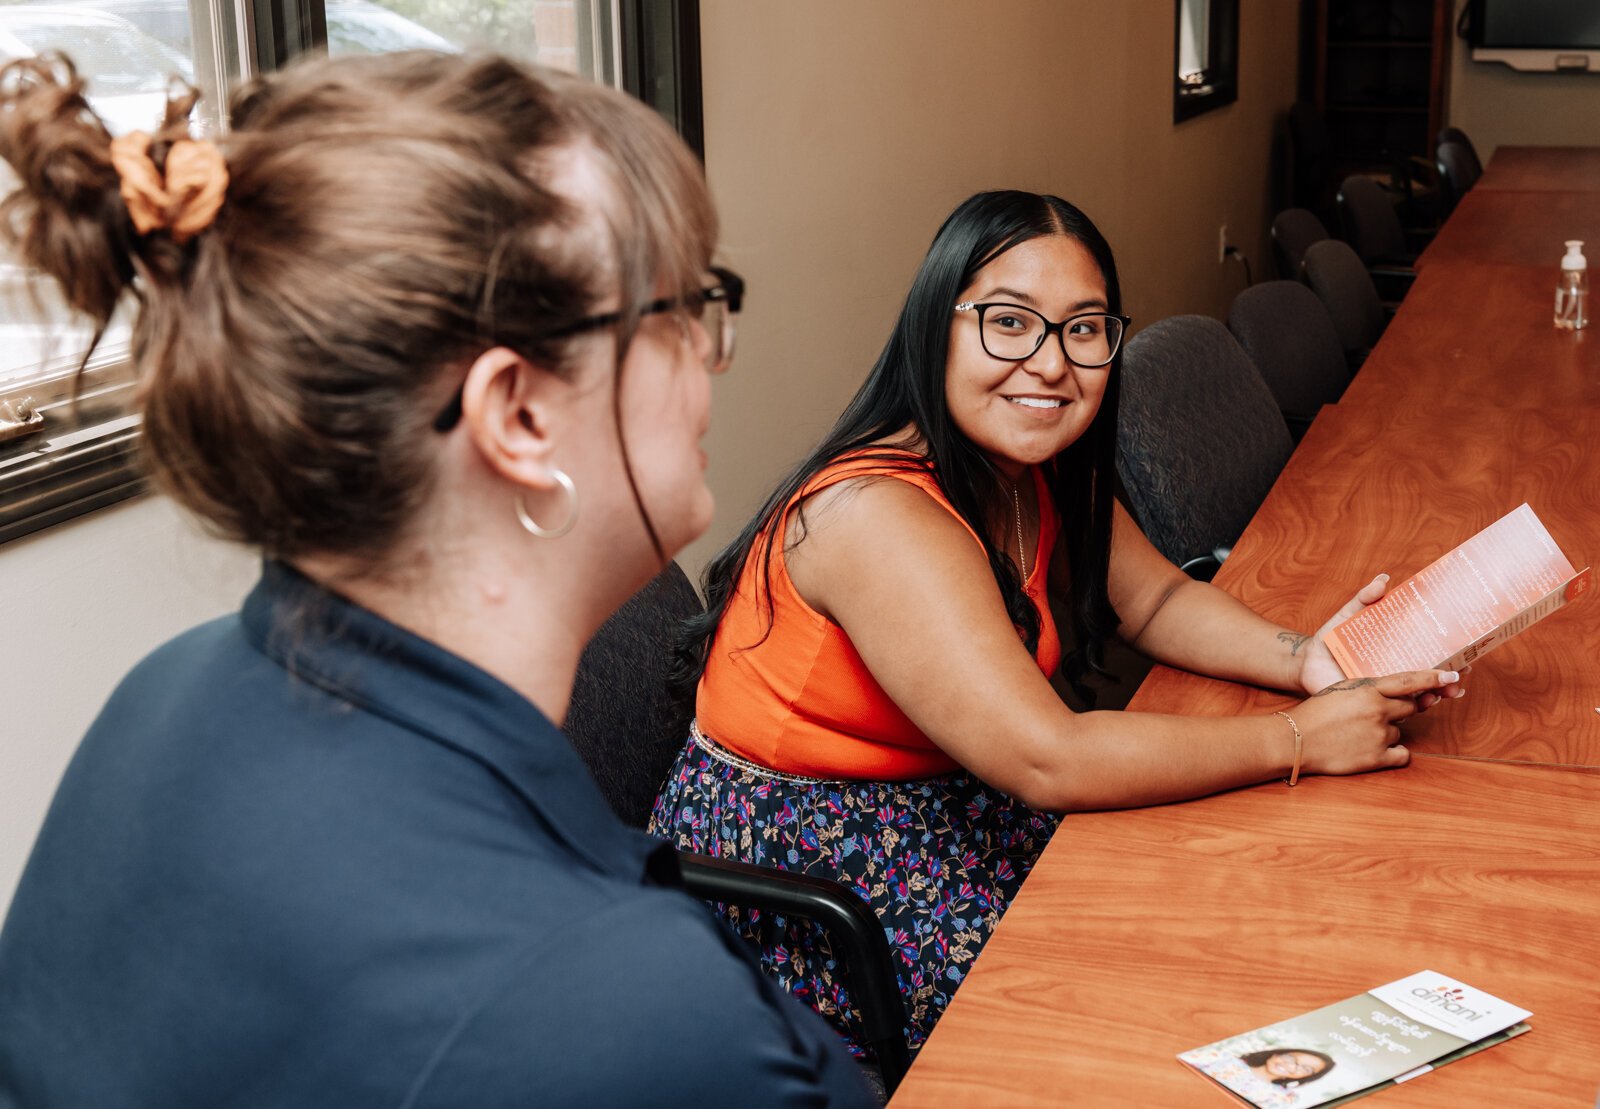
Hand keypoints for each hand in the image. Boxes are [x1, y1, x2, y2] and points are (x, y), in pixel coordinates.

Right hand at [1290, 669, 1457, 776]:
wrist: (1295, 740)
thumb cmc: (1315, 713)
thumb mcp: (1341, 689)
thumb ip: (1368, 689)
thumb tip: (1393, 693)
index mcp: (1368, 690)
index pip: (1409, 681)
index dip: (1432, 678)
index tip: (1452, 677)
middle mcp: (1378, 710)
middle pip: (1411, 708)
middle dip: (1400, 711)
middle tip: (1379, 714)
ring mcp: (1379, 735)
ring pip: (1400, 732)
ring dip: (1386, 732)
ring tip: (1358, 734)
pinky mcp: (1376, 758)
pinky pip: (1402, 755)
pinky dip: (1392, 753)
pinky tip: (1374, 750)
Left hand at [1294, 574, 1469, 706]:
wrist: (1306, 661)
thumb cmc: (1331, 638)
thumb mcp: (1348, 615)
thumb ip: (1365, 598)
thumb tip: (1384, 579)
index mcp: (1398, 654)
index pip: (1432, 659)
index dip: (1452, 660)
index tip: (1467, 658)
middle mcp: (1396, 674)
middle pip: (1431, 681)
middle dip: (1448, 683)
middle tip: (1457, 680)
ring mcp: (1385, 691)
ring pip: (1417, 698)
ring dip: (1433, 697)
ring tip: (1439, 694)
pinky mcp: (1371, 704)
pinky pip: (1393, 711)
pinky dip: (1408, 709)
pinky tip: (1416, 704)